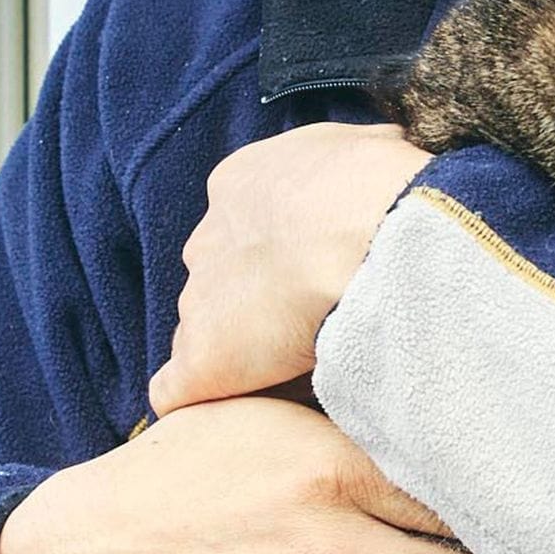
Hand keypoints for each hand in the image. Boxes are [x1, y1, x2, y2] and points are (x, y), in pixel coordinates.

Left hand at [150, 121, 432, 414]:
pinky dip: (198, 396)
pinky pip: (177, 387)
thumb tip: (377, 154)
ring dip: (241, 350)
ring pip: (204, 329)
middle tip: (310, 316)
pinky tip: (231, 408)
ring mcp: (197, 303)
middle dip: (255, 297)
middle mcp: (206, 241)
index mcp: (239, 184)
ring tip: (294, 368)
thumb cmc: (372, 186)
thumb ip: (353, 156)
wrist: (363, 235)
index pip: (246, 223)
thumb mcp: (366, 145)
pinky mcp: (199, 361)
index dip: (282, 250)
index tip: (319, 267)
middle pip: (220, 275)